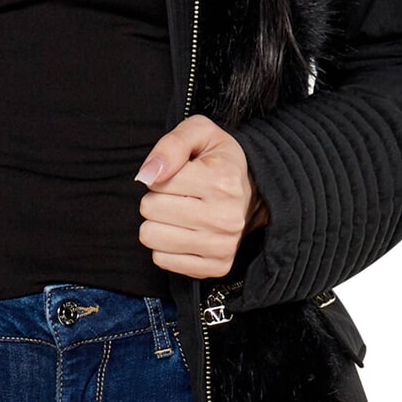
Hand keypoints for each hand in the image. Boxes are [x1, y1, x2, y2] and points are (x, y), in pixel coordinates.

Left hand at [134, 113, 268, 278]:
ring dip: (158, 223)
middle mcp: (226, 217)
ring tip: (179, 213)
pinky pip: (162, 260)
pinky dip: (165, 247)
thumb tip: (148, 175)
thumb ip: (171, 145)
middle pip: (150, 210)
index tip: (179, 175)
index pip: (157, 183)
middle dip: (156, 199)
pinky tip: (184, 233)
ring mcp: (223, 246)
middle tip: (178, 195)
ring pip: (152, 237)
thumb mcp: (199, 134)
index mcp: (222, 181)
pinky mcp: (217, 267)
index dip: (160, 176)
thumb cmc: (218, 161)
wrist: (254, 192)